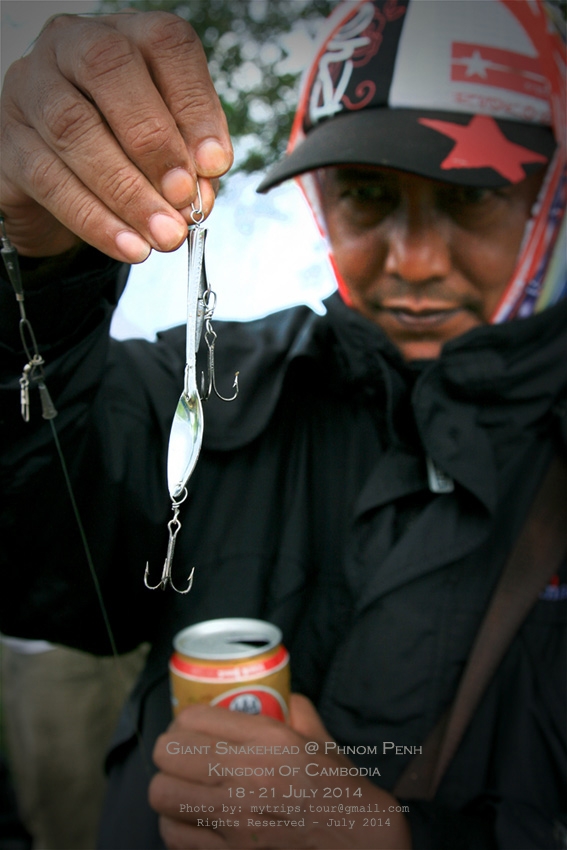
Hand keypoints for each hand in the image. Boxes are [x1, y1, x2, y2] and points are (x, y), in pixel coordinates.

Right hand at [0, 11, 232, 259]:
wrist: (62, 185)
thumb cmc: (125, 154)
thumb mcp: (169, 150)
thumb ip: (190, 163)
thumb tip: (202, 193)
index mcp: (128, 37)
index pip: (165, 45)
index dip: (194, 105)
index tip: (215, 164)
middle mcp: (72, 46)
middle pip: (109, 70)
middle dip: (155, 143)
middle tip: (183, 199)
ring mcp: (32, 89)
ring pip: (73, 127)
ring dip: (127, 191)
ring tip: (163, 235)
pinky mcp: (9, 142)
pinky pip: (48, 178)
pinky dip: (95, 219)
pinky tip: (128, 245)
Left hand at [150, 694, 411, 848]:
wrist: (361, 845)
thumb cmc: (341, 794)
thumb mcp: (321, 742)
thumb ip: (297, 711)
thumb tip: (281, 696)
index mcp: (269, 739)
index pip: (192, 719)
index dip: (182, 722)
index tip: (186, 730)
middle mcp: (247, 775)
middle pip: (168, 754)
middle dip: (169, 754)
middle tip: (180, 759)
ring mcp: (234, 819)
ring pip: (162, 796)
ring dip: (169, 791)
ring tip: (183, 791)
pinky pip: (174, 836)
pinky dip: (177, 828)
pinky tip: (192, 823)